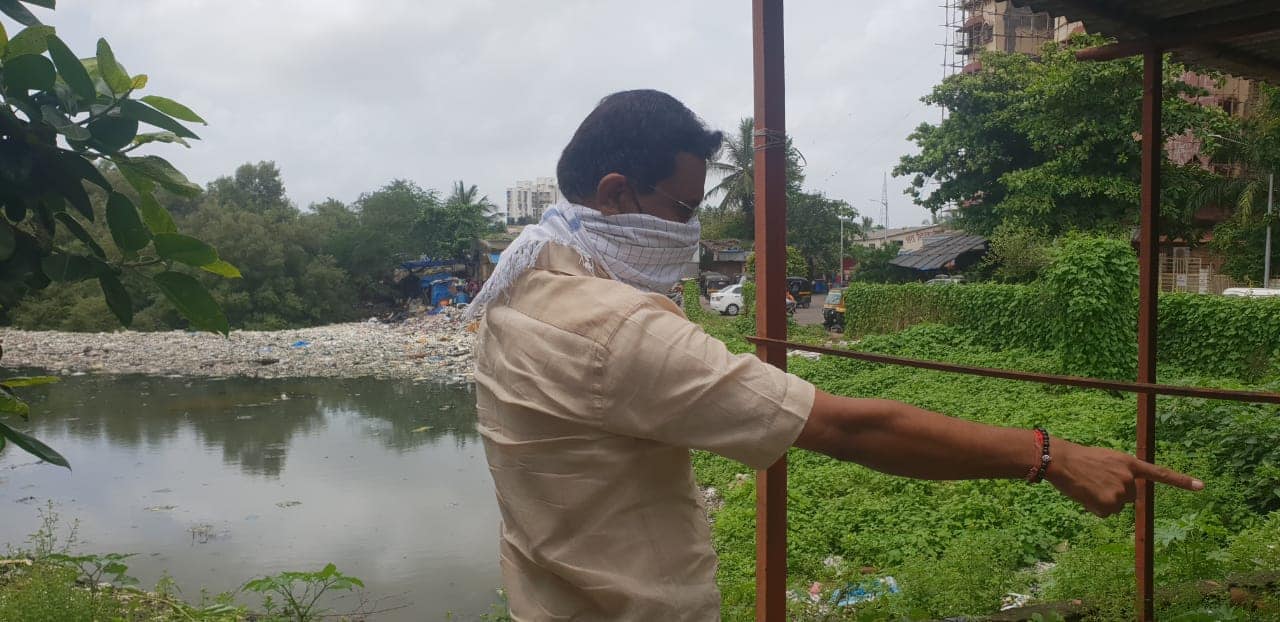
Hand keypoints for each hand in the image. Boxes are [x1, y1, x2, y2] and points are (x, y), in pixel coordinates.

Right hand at [1046, 440, 1203, 516]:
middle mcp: (1130, 478)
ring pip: (1116, 506)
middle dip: (1116, 494)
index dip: (1181, 481)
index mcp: (1130, 463)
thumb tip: (1120, 496)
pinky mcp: (1109, 504)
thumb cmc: (1079, 459)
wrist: (1061, 460)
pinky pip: (1105, 512)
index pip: (1160, 474)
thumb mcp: (1106, 460)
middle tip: (1096, 483)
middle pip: (1130, 496)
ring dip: (1103, 501)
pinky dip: (1094, 507)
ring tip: (1087, 487)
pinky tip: (1085, 494)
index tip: (1201, 486)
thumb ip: (1120, 473)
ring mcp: (1121, 491)